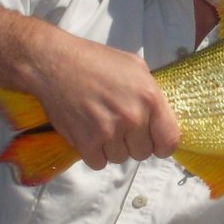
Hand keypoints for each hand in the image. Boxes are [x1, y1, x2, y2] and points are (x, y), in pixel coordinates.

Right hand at [32, 32, 179, 169]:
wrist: (55, 63)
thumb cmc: (96, 61)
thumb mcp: (135, 68)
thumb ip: (152, 95)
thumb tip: (160, 118)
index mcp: (150, 98)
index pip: (169, 141)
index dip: (162, 145)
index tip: (153, 141)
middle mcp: (132, 117)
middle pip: (143, 153)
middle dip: (133, 143)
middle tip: (120, 126)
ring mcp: (108, 132)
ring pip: (120, 158)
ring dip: (112, 148)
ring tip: (101, 126)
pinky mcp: (85, 142)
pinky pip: (99, 163)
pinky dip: (94, 153)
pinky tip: (89, 133)